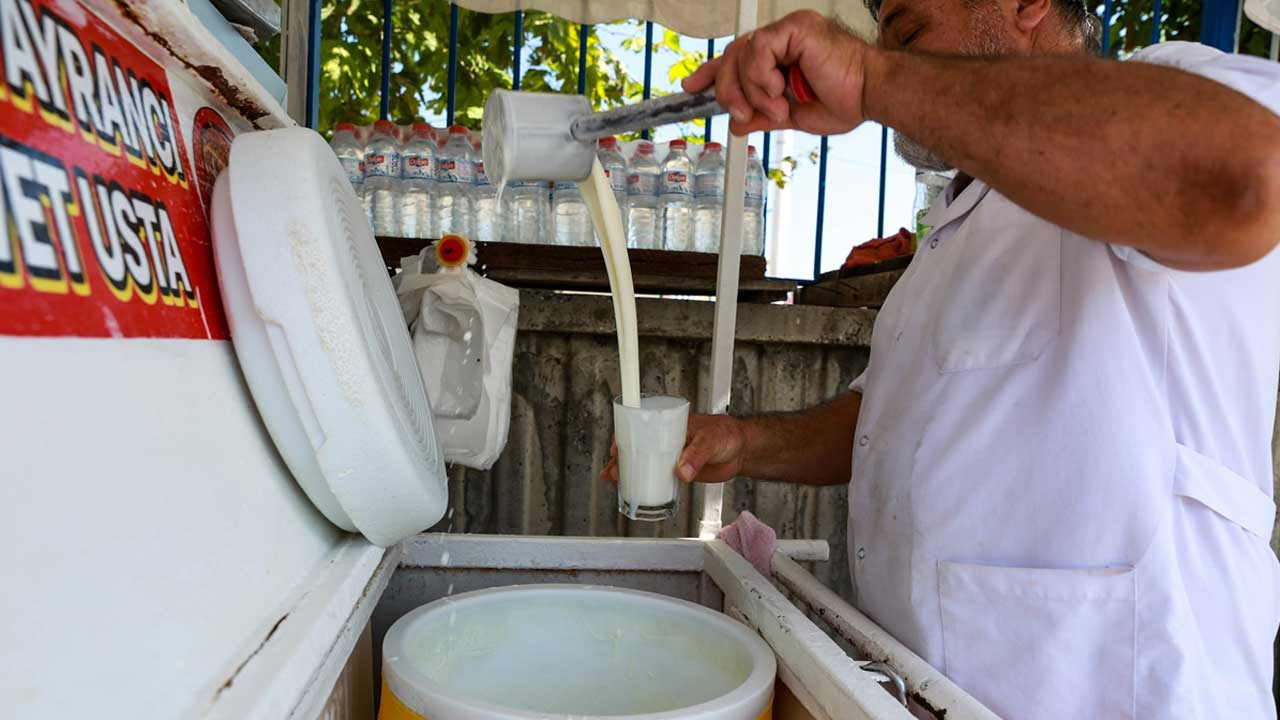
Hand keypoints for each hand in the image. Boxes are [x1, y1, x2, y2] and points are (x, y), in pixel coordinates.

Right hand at [601, 413, 748, 484]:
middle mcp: (666, 438)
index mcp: (670, 423)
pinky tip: (633, 488)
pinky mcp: (676, 471)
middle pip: (637, 446)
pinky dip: (643, 482)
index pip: (641, 425)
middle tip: (614, 470)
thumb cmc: (727, 435)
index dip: (625, 436)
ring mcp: (670, 455)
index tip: (616, 448)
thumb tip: (681, 471)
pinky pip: (656, 476)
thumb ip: (697, 455)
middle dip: (621, 458)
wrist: (741, 451)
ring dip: (628, 471)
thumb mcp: (711, 440)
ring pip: (643, 462)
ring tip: (615, 481)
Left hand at [682, 10, 869, 136]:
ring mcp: (789, 30)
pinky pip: (758, 50)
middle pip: (732, 56)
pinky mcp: (795, 28)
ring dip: (752, 90)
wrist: (871, 95)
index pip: (737, 57)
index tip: (692, 87)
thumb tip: (737, 124)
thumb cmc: (845, 100)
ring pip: (742, 54)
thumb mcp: (792, 115)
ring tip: (777, 107)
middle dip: (727, 89)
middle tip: (741, 114)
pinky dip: (762, 77)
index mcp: (782, 55)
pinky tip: (780, 90)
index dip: (712, 72)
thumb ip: (762, 115)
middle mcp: (783, 38)